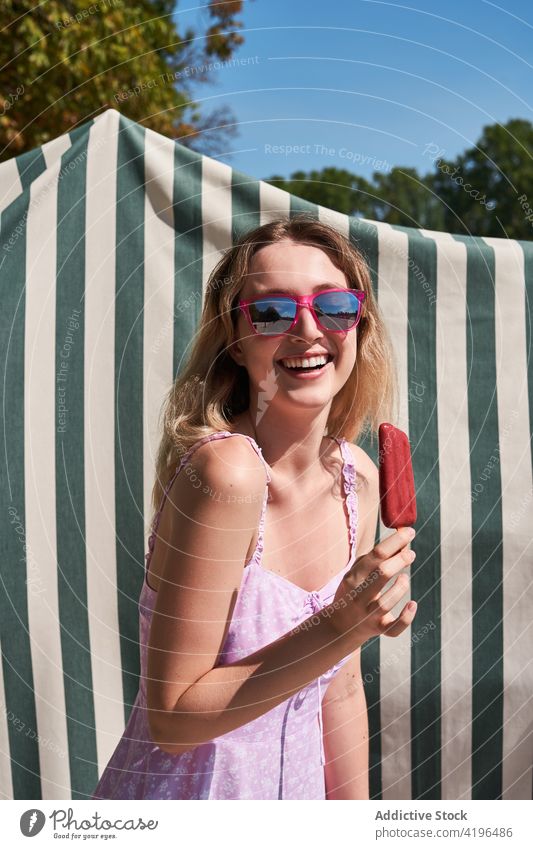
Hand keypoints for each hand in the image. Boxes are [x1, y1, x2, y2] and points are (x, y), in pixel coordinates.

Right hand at [326, 526, 416, 645]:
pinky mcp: (378, 629)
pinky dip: (406, 617)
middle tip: (411, 553)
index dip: (396, 541)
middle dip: (400, 560)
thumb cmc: (354, 591)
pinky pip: (394, 628)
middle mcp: (359, 596)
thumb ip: (376, 558)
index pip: (376, 554)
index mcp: (353, 577)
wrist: (340, 625)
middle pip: (382, 574)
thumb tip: (402, 543)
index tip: (409, 532)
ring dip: (401, 586)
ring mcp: (368, 615)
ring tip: (404, 578)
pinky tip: (412, 604)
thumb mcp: (357, 572)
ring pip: (387, 602)